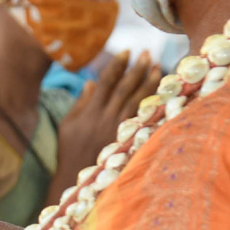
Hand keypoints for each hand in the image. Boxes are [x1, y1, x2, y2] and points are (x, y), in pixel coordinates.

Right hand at [48, 51, 161, 204]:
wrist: (81, 178)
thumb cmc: (69, 149)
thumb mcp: (67, 124)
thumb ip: (81, 102)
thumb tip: (92, 82)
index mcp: (91, 111)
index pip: (107, 81)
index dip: (117, 64)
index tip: (127, 51)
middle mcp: (108, 118)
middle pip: (126, 88)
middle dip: (137, 68)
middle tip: (148, 53)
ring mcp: (121, 129)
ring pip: (139, 100)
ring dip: (150, 82)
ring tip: (158, 66)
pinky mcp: (131, 139)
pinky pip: (145, 116)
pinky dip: (154, 102)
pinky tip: (163, 92)